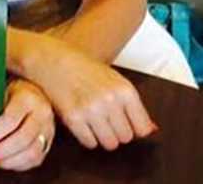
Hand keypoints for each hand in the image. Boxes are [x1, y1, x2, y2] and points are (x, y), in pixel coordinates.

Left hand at [0, 78, 53, 170]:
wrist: (32, 89)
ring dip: (8, 161)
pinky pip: (36, 159)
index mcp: (28, 98)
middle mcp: (42, 114)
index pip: (10, 120)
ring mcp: (49, 129)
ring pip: (32, 153)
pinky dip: (18, 165)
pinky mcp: (49, 141)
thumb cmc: (10, 89)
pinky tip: (3, 162)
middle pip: (22, 140)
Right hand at [29, 35, 156, 149]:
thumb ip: (132, 105)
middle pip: (125, 137)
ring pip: (109, 143)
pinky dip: (87, 137)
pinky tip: (81, 123)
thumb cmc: (84, 68)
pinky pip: (89, 142)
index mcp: (124, 90)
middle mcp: (110, 101)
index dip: (133, 127)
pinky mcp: (73, 118)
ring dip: (102, 137)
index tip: (124, 122)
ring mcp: (91, 110)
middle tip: (104, 120)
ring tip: (93, 123)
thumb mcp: (113, 79)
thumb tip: (151, 129)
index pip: (142, 128)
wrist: (51, 59)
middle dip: (116, 132)